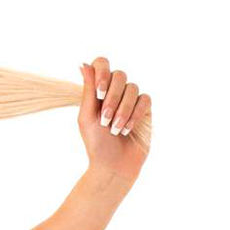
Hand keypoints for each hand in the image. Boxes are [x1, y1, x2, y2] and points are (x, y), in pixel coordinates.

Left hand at [78, 56, 151, 183]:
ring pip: (133, 88)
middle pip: (119, 75)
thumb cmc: (96, 143)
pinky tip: (127, 129)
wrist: (113, 165)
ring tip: (114, 130)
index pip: (102, 64)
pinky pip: (145, 100)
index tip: (98, 92)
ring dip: (122, 111)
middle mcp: (115, 91)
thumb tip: (83, 64)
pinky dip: (134, 115)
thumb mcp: (87, 116)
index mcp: (97, 91)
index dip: (102, 72)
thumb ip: (88, 90)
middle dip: (111, 99)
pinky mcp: (145, 109)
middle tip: (104, 120)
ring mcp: (131, 99)